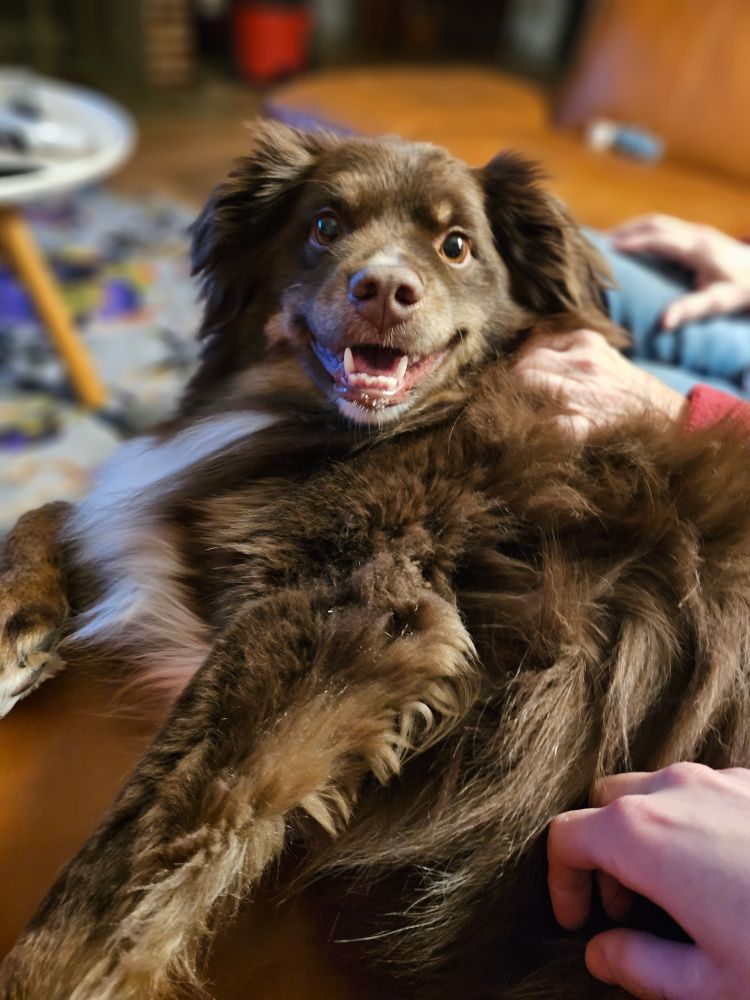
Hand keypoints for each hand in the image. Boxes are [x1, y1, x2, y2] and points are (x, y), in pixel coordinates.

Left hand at [513, 329, 686, 436]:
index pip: (532, 344)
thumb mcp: (602, 355)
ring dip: (514, 400)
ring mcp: (582, 393)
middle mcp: (582, 362)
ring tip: (514, 412)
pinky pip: (543, 423)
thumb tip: (525, 354)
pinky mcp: (583, 425)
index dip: (518, 362)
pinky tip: (529, 432)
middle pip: (522, 364)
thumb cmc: (625, 389)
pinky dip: (531, 428)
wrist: (666, 418)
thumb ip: (568, 351)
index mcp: (585, 341)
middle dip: (510, 382)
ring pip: (524, 384)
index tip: (515, 377)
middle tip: (508, 398)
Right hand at [547, 764, 749, 998]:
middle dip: (600, 851)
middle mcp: (673, 789)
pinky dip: (689, 821)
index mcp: (643, 834)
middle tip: (622, 908)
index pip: (565, 837)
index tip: (576, 922)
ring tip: (672, 892)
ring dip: (645, 833)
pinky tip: (718, 870)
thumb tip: (601, 955)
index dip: (560, 882)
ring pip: (653, 789)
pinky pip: (701, 790)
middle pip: (605, 803)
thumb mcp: (710, 985)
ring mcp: (718, 777)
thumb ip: (641, 966)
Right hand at [610, 215, 749, 328]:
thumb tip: (662, 324)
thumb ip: (690, 310)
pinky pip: (662, 227)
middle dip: (624, 232)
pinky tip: (630, 243)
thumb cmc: (740, 290)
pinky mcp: (696, 233)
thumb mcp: (718, 302)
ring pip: (656, 221)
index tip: (606, 250)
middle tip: (597, 245)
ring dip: (631, 229)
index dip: (631, 242)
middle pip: (653, 223)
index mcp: (697, 248)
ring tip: (607, 243)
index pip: (657, 239)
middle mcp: (695, 234)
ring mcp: (696, 230)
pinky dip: (642, 232)